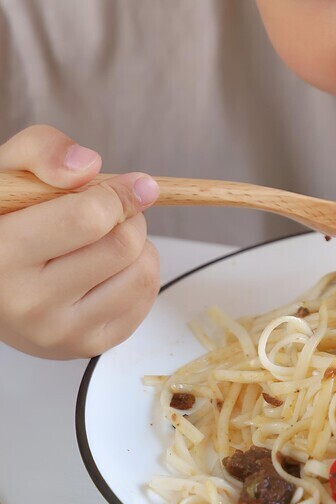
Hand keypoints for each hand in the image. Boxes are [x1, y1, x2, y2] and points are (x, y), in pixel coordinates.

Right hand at [0, 125, 160, 358]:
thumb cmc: (3, 223)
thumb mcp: (6, 176)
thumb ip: (39, 151)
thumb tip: (88, 165)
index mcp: (1, 254)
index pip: (90, 218)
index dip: (118, 193)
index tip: (128, 185)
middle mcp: (29, 303)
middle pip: (123, 245)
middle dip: (128, 217)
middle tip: (110, 212)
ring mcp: (61, 332)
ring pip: (143, 273)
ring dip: (138, 247)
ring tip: (105, 240)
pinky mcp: (89, 346)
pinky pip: (146, 299)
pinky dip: (138, 273)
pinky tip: (108, 268)